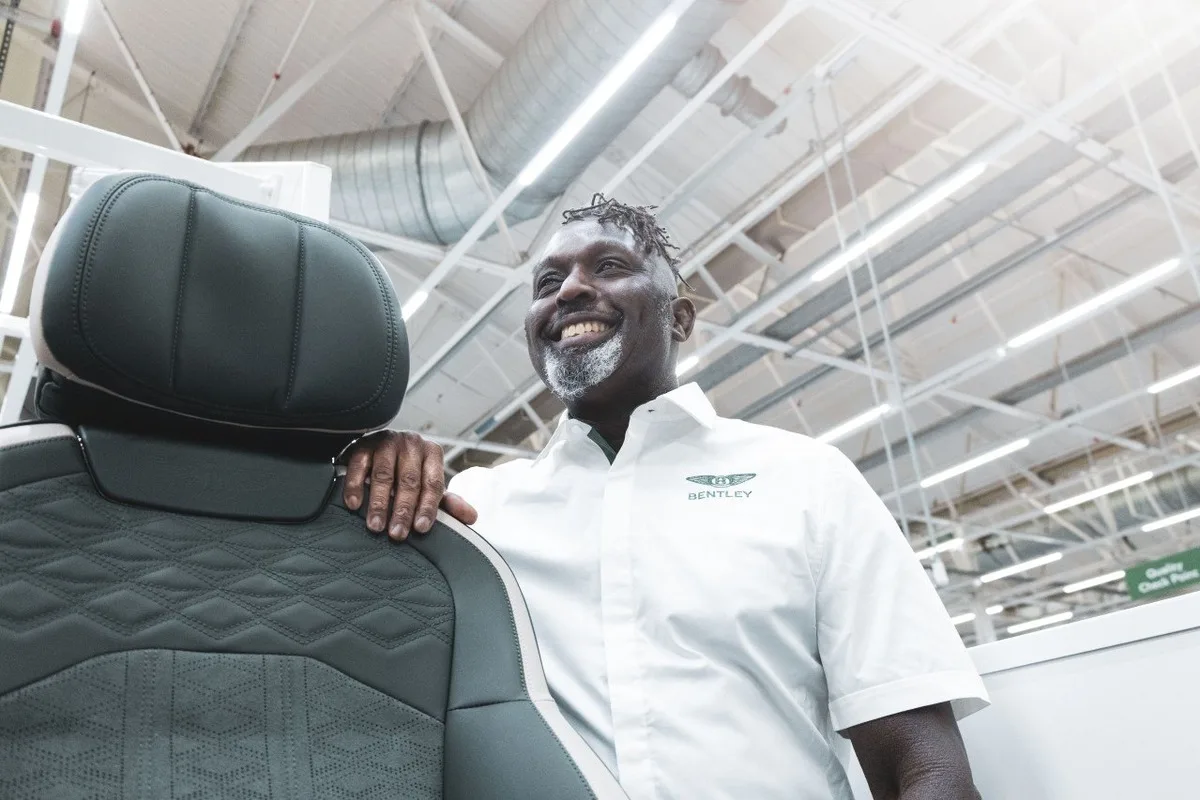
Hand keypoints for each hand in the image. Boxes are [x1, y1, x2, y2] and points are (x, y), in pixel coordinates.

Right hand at [342, 430, 477, 539]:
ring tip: (375, 526)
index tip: (421, 528)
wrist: (380, 448)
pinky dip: (355, 486)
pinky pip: (359, 465)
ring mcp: (387, 442)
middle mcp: (412, 444)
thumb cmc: (407, 472)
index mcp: (432, 453)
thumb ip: (447, 502)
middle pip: (409, 481)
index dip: (428, 507)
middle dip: (403, 510)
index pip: (433, 483)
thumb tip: (472, 518)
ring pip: (384, 475)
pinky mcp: (363, 443)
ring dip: (379, 503)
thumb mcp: (428, 485)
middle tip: (397, 534)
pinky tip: (354, 504)